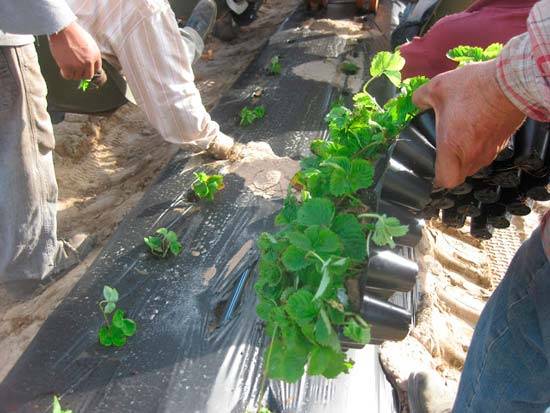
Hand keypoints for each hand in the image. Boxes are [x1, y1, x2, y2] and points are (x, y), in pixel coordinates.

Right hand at [48, 22, 101, 79]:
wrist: (63, 28)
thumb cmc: (74, 33)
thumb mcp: (89, 42)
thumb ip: (90, 53)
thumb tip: (89, 64)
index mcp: (96, 55)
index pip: (97, 69)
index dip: (90, 69)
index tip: (84, 68)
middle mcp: (89, 62)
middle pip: (88, 76)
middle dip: (82, 73)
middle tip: (75, 69)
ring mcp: (78, 65)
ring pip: (77, 77)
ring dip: (73, 73)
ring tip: (68, 65)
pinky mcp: (68, 66)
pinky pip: (68, 76)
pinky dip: (65, 74)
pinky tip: (63, 69)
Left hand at [412, 60, 524, 187]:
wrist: (513, 82)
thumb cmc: (475, 87)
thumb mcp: (438, 88)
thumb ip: (421, 98)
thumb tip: (418, 101)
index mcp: (452, 147)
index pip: (446, 180)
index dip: (438, 178)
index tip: (434, 168)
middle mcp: (473, 154)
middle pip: (460, 174)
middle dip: (451, 167)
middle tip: (444, 151)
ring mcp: (491, 150)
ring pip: (475, 164)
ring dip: (467, 156)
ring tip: (461, 136)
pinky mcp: (504, 141)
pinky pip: (488, 152)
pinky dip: (481, 145)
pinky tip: (476, 128)